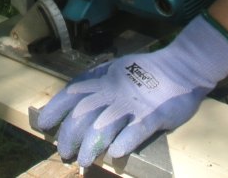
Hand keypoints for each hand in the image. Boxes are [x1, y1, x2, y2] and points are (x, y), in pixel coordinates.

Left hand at [35, 14, 227, 167]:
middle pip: (83, 113)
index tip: (43, 124)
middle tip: (65, 153)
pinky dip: (124, 141)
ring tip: (85, 162)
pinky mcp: (153, 114)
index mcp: (104, 78)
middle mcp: (114, 90)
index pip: (72, 93)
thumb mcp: (117, 70)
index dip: (55, 109)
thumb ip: (99, 84)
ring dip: (91, 145)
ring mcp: (133, 103)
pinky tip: (115, 154)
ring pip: (104, 125)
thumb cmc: (148, 71)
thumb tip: (76, 102)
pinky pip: (136, 129)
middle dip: (69, 135)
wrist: (183, 66)